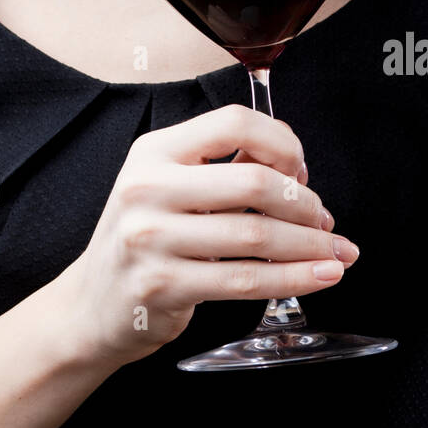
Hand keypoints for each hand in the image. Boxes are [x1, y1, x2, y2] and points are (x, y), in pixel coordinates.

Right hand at [60, 103, 358, 368]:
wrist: (91, 305)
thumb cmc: (144, 240)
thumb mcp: (169, 186)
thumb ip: (224, 167)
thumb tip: (295, 167)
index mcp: (154, 150)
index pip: (233, 123)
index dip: (281, 141)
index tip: (301, 169)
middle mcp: (148, 187)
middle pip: (252, 180)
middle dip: (303, 202)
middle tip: (323, 218)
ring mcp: (152, 237)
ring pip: (256, 234)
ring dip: (310, 244)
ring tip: (336, 251)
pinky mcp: (164, 285)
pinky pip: (247, 280)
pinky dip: (295, 279)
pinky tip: (321, 276)